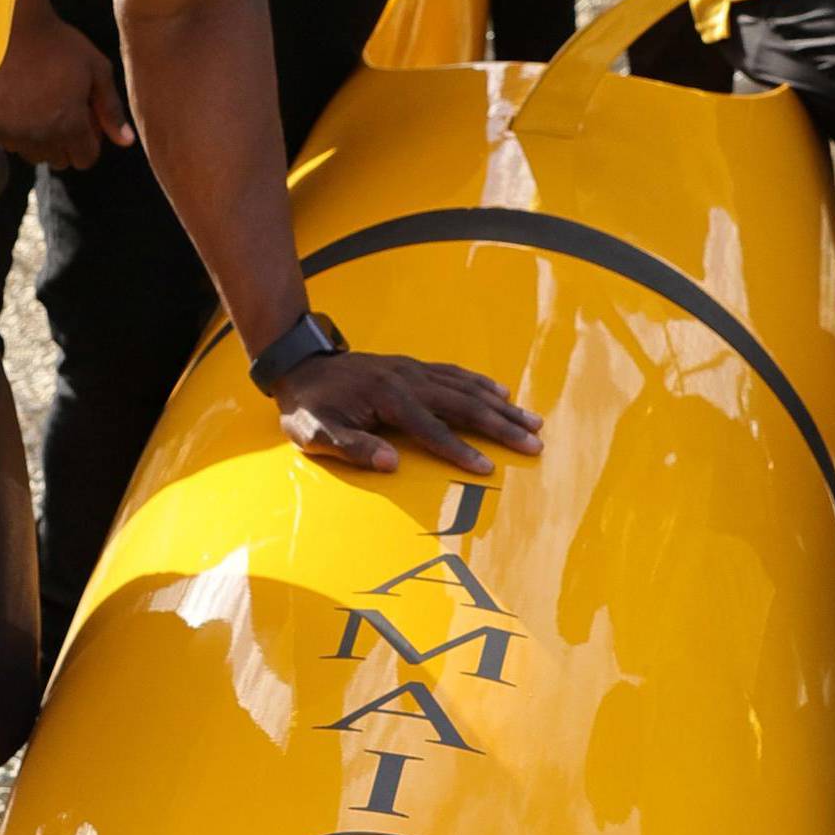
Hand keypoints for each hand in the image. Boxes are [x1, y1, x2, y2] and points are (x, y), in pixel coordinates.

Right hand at [0, 0, 132, 169]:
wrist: (13, 28)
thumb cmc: (60, 45)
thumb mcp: (97, 71)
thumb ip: (112, 109)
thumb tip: (127, 142)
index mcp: (71, 125)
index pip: (85, 159)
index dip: (90, 143)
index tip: (85, 122)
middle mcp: (42, 136)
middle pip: (60, 161)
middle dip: (67, 144)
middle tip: (63, 112)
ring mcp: (16, 132)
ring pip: (35, 156)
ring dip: (42, 141)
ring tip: (43, 109)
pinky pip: (12, 144)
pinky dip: (19, 134)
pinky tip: (24, 107)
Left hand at [274, 354, 543, 478]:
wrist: (300, 366)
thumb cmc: (307, 406)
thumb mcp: (315, 434)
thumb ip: (352, 447)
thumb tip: (391, 464)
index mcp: (386, 398)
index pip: (431, 428)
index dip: (460, 449)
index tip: (487, 467)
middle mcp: (407, 380)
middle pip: (463, 404)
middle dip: (501, 426)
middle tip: (534, 443)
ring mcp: (414, 370)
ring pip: (467, 387)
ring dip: (502, 406)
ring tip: (533, 421)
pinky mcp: (414, 367)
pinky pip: (456, 374)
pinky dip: (482, 384)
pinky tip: (502, 393)